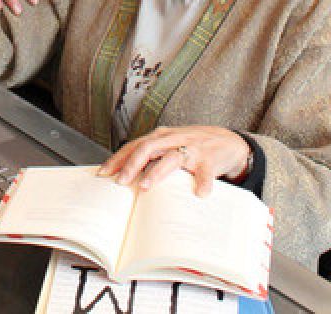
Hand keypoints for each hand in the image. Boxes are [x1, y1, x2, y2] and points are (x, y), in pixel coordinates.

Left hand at [99, 126, 251, 196]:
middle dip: (131, 165)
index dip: (118, 158)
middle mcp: (173, 139)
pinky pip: (205, 172)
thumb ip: (151, 158)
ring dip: (157, 172)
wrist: (227, 141)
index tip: (103, 173)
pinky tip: (199, 193)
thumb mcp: (169, 147)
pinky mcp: (210, 159)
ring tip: (146, 186)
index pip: (134, 145)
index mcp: (160, 137)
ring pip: (172, 158)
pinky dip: (202, 183)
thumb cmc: (191, 147)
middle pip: (148, 148)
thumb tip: (124, 179)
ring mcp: (192, 148)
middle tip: (121, 182)